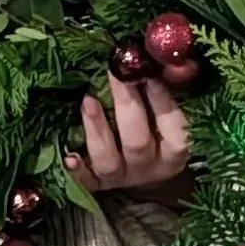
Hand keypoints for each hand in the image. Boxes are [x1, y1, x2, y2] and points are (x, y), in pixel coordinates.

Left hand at [67, 76, 190, 193]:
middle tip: (116, 74)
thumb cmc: (159, 125)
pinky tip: (69, 156)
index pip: (175, 132)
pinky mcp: (97, 183)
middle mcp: (149, 169)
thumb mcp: (173, 108)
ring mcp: (122, 177)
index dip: (163, 104)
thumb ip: (174, 87)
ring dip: (98, 130)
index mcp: (174, 153)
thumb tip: (167, 62)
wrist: (141, 163)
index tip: (149, 74)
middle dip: (127, 106)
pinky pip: (86, 181)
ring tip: (88, 101)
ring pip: (109, 162)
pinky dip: (78, 170)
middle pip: (137, 143)